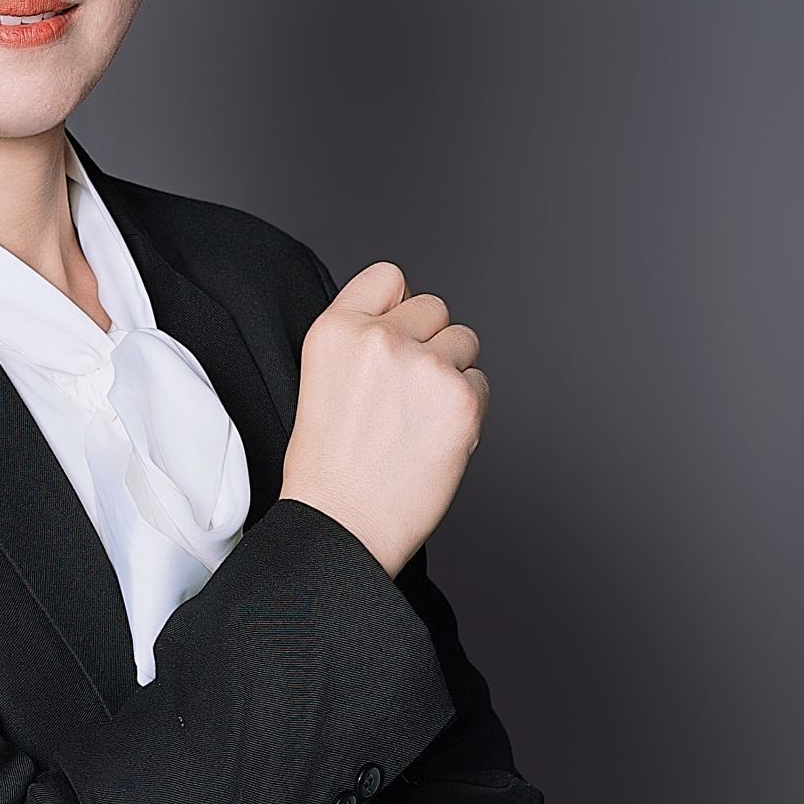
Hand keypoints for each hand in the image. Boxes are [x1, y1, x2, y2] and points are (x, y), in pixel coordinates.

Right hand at [279, 261, 489, 575]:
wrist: (341, 526)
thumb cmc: (329, 467)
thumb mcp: (321, 377)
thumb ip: (361, 340)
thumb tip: (410, 321)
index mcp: (334, 329)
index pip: (388, 277)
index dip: (396, 308)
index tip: (394, 338)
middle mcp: (378, 338)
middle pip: (434, 306)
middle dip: (429, 341)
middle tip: (407, 391)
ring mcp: (423, 366)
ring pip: (464, 341)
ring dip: (452, 372)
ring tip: (419, 417)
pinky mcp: (462, 398)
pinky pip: (482, 381)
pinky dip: (468, 408)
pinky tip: (436, 437)